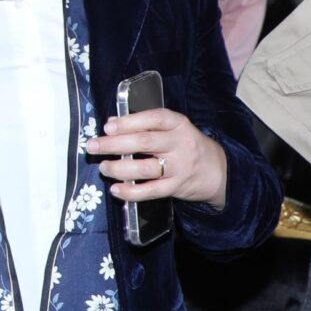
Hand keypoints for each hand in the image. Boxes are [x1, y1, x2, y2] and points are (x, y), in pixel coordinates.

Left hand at [87, 108, 228, 206]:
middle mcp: (180, 143)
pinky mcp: (176, 187)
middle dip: (114, 144)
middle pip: (144, 142)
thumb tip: (112, 124)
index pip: (154, 118)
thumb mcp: (173, 129)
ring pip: (145, 168)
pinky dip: (131, 192)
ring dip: (119, 168)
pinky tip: (116, 190)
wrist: (217, 170)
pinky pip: (151, 191)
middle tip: (93, 146)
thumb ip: (146, 126)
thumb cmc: (186, 144)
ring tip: (103, 167)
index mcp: (178, 124)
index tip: (108, 126)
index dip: (129, 122)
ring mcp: (179, 167)